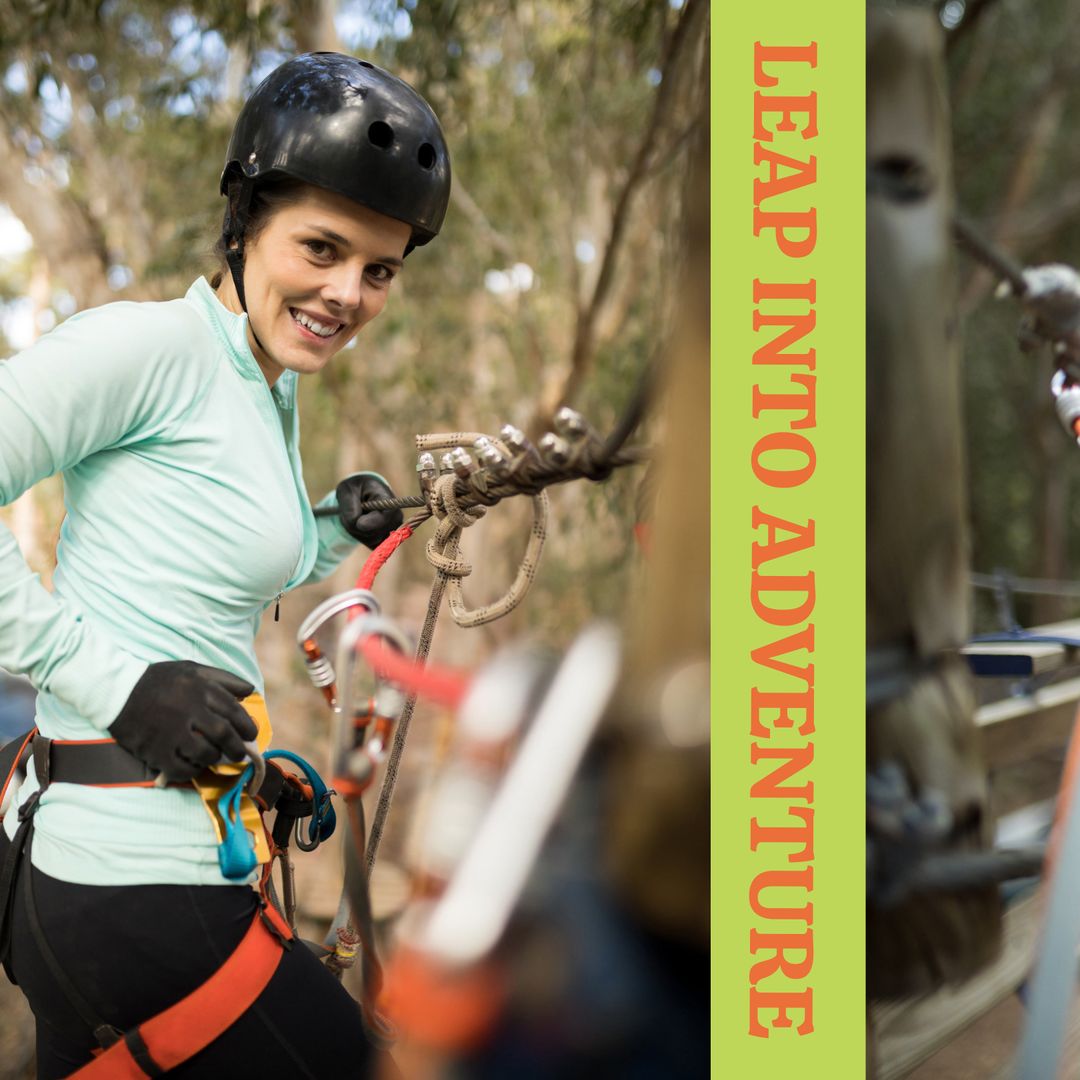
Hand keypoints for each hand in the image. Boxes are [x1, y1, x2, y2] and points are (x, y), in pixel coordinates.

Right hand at [109, 661, 256, 781]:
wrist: (115, 690)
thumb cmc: (159, 680)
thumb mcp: (192, 669)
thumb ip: (223, 679)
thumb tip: (250, 692)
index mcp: (199, 689)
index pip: (234, 711)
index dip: (247, 725)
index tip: (251, 734)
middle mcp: (188, 710)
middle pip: (223, 734)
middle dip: (237, 747)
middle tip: (240, 753)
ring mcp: (171, 732)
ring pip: (206, 753)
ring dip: (216, 758)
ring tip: (216, 757)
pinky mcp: (155, 750)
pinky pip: (182, 768)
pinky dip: (193, 770)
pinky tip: (194, 765)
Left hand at [336, 472, 403, 548]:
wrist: (363, 494)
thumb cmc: (355, 489)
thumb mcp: (346, 490)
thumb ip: (350, 506)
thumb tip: (359, 524)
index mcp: (388, 499)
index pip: (387, 516)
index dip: (372, 523)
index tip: (359, 523)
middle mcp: (396, 516)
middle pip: (374, 532)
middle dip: (357, 526)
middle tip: (352, 512)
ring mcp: (394, 529)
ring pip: (371, 540)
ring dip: (358, 532)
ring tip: (357, 517)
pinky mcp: (389, 539)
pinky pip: (372, 545)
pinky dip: (362, 538)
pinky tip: (362, 526)